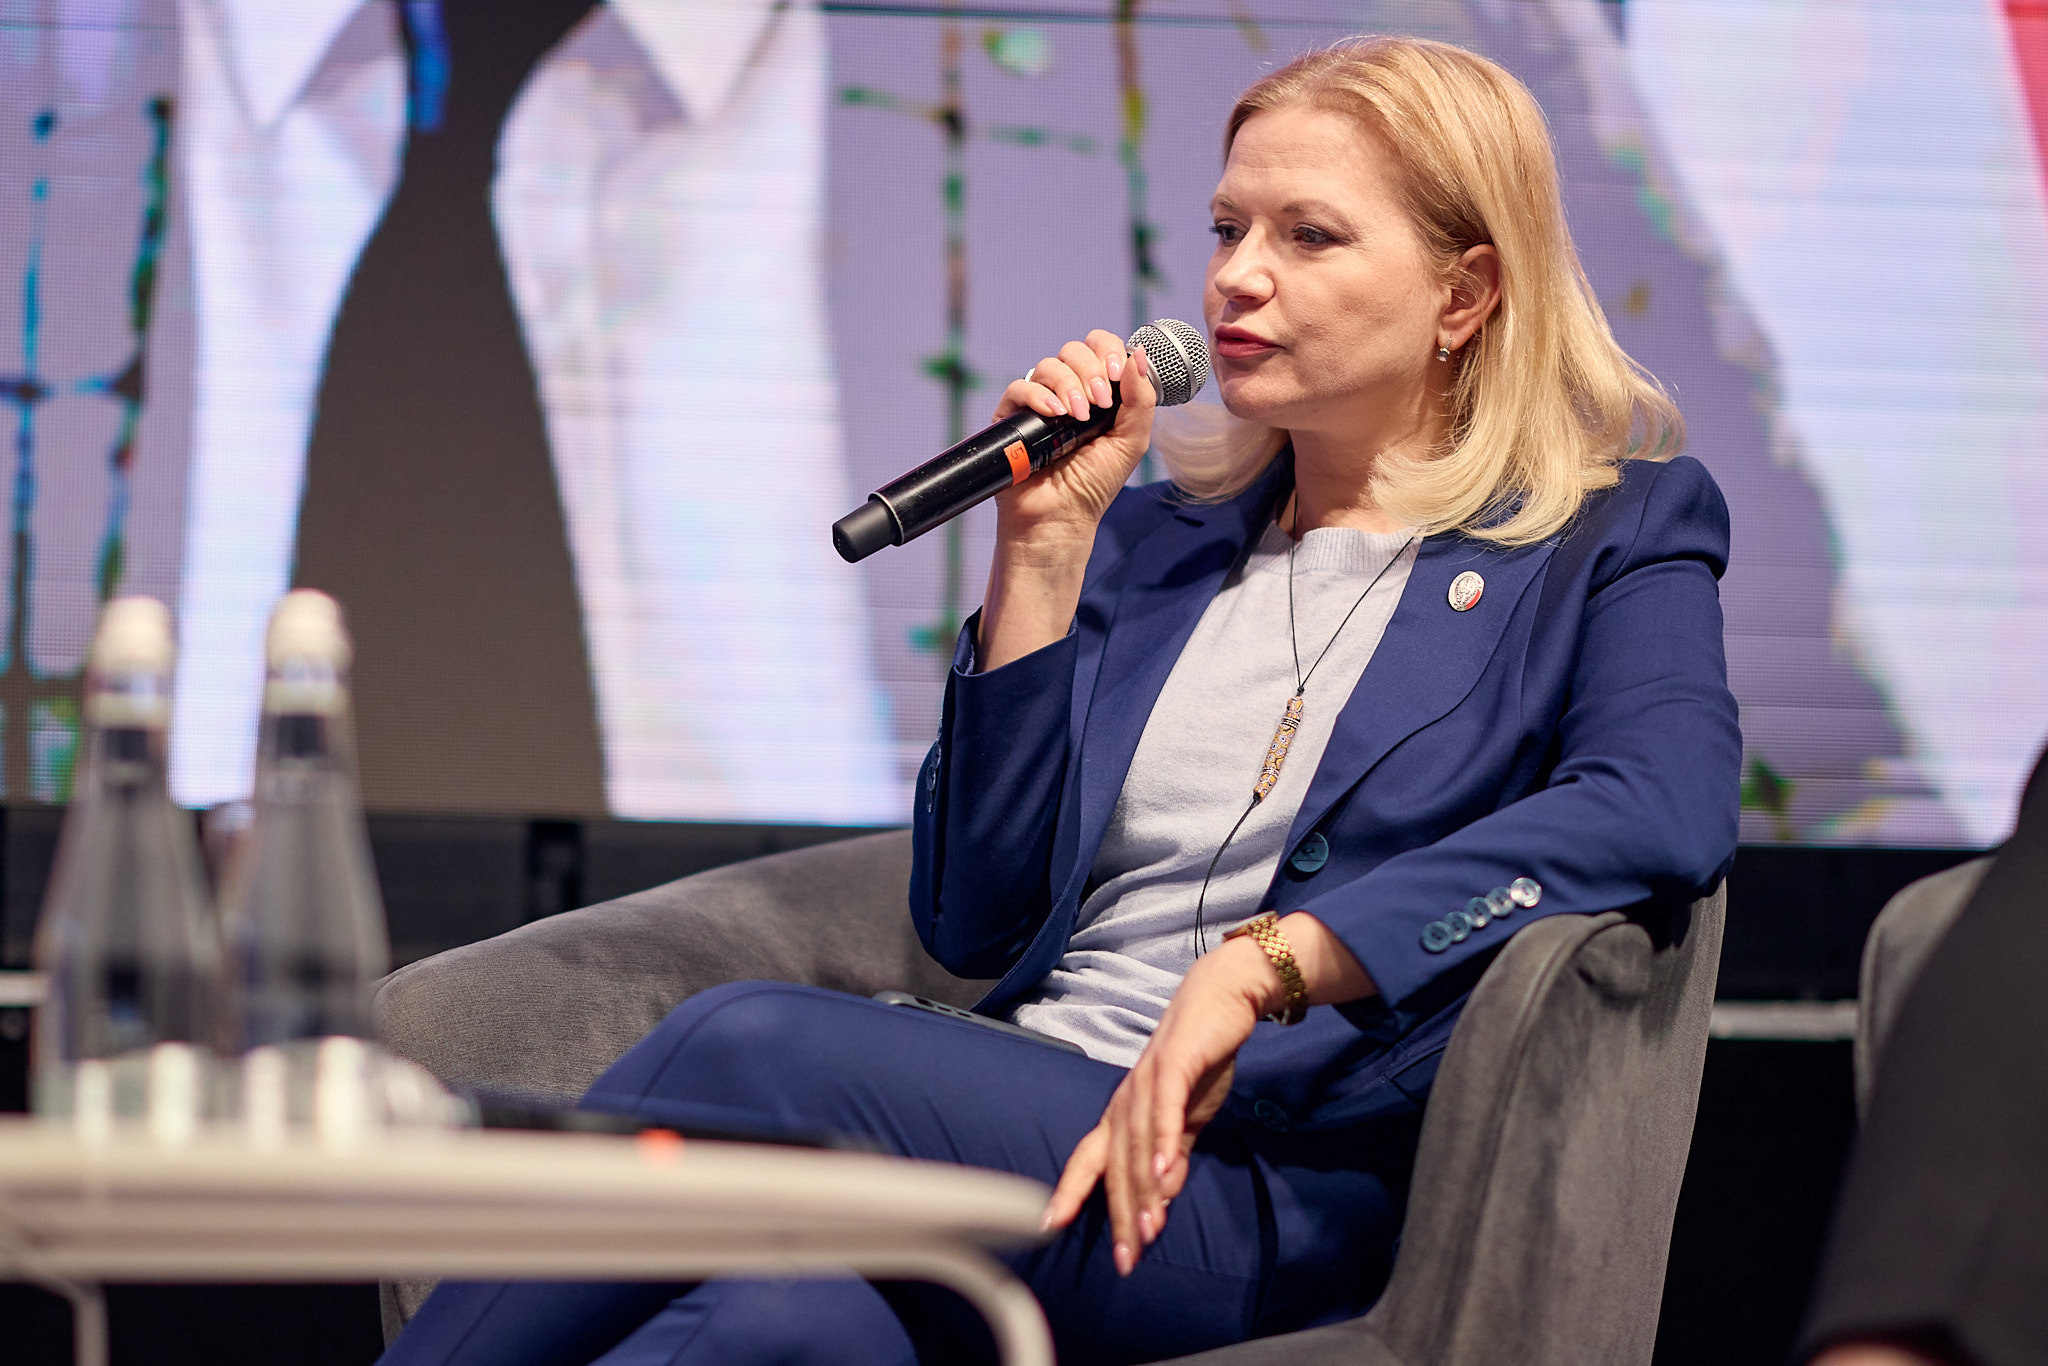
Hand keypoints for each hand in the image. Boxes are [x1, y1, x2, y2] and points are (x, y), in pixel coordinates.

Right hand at [978, 329, 1158, 669]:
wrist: (1061, 518)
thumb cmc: (1095, 485)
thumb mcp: (1132, 442)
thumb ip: (1141, 398)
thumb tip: (1139, 353)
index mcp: (1097, 393)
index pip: (1100, 348)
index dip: (1109, 351)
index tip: (1117, 374)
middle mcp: (1067, 392)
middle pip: (1074, 350)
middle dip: (1090, 371)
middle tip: (1098, 405)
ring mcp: (1038, 404)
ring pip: (1049, 365)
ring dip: (1069, 385)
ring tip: (1077, 416)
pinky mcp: (1011, 418)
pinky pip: (1019, 387)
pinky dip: (1038, 395)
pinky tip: (1054, 413)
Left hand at [1041, 934, 1273, 1274]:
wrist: (1218, 1001)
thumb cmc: (1197, 1062)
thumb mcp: (1185, 1120)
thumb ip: (1173, 1156)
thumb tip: (1163, 1196)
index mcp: (1122, 1116)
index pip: (1088, 1160)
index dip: (1069, 1192)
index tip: (1049, 1227)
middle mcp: (1125, 1102)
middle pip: (1116, 1166)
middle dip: (1120, 1215)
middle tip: (1127, 1258)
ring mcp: (1145, 1084)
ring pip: (1139, 1147)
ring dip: (1145, 1192)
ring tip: (1149, 1231)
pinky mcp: (1173, 1067)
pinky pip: (1165, 1112)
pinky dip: (1164, 1145)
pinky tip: (1167, 1176)